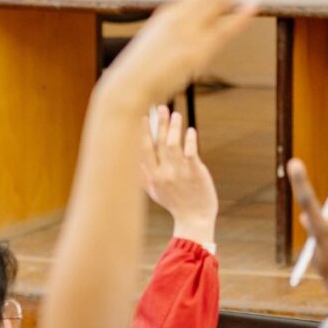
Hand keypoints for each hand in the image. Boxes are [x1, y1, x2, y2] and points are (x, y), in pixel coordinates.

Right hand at [101, 0, 258, 105]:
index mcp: (172, 13)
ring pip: (216, 1)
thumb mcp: (160, 40)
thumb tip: (201, 21)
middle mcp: (180, 17)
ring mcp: (188, 33)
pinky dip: (237, 16)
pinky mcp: (194, 52)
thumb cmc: (143, 68)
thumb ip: (182, 29)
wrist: (127, 88)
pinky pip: (221, 31)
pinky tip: (252, 3)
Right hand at [140, 106, 217, 246]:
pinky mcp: (195, 173)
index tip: (143, 116)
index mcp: (152, 177)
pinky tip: (190, 130)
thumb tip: (132, 161)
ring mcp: (179, 173)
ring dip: (173, 127)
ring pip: (173, 145)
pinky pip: (191, 153)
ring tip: (176, 114)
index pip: (144, 150)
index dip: (143, 132)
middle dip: (159, 124)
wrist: (195, 219)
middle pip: (158, 143)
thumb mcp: (155, 192)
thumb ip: (143, 176)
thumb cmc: (175, 204)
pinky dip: (189, 140)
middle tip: (161, 107)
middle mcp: (163, 173)